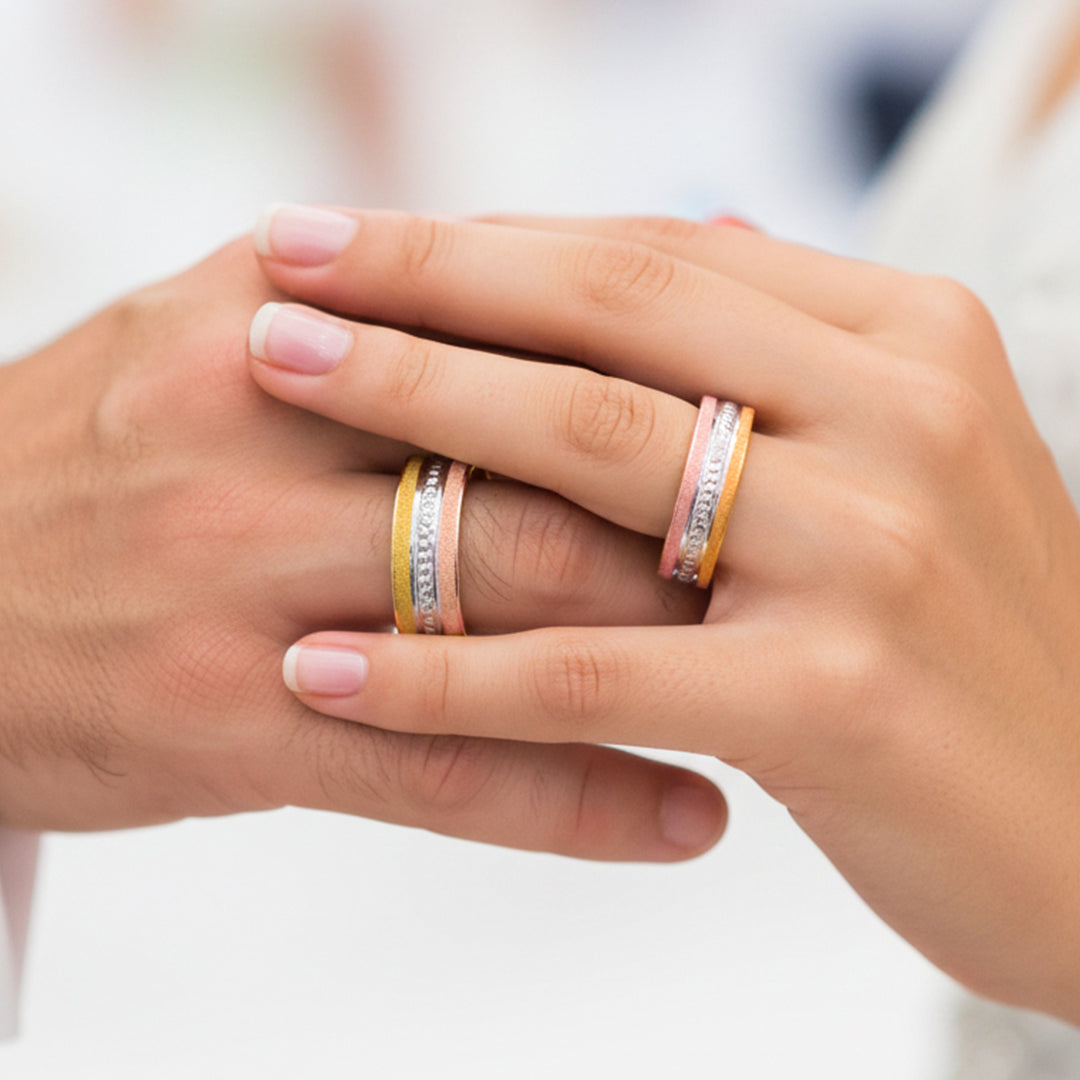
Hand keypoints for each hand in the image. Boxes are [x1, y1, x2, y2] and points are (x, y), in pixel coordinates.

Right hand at [0, 235, 725, 862]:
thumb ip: (394, 301)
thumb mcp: (221, 329)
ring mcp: (247, 588)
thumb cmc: (105, 449)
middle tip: (824, 547)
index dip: (668, 369)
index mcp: (272, 318)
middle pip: (539, 464)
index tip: (785, 411)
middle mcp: (261, 436)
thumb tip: (581, 273)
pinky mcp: (233, 727)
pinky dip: (583, 800)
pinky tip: (690, 818)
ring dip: (673, 654)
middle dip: (695, 506)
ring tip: (795, 680)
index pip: (517, 324)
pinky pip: (447, 770)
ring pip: (510, 615)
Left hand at [252, 207, 1079, 1021]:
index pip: (658, 257)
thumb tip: (680, 236)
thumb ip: (793, 357)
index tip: (362, 235)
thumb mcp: (906, 463)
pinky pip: (586, 674)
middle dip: (423, 285)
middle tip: (280, 266)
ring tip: (269, 379)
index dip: (492, 239)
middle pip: (609, 318)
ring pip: (591, 455)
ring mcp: (871, 554)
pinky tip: (322, 671)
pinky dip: (442, 674)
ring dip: (408, 412)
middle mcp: (899, 417)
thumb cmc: (967, 642)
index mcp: (907, 342)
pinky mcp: (830, 702)